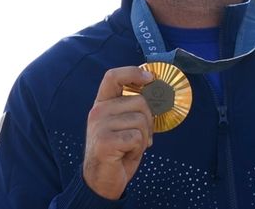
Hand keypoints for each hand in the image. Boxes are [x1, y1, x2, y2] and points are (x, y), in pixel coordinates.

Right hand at [82, 66, 154, 199]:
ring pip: (141, 120)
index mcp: (102, 103)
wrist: (101, 181)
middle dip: (148, 121)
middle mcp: (98, 111)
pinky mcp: (104, 141)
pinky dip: (138, 148)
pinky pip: (136, 137)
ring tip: (130, 147)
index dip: (133, 72)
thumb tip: (156, 92)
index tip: (149, 78)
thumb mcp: (124, 124)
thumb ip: (133, 108)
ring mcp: (99, 125)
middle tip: (140, 137)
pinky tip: (126, 154)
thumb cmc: (118, 151)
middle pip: (140, 102)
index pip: (113, 76)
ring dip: (143, 137)